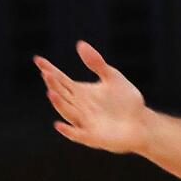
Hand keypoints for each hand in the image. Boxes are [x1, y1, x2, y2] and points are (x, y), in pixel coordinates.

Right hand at [34, 40, 148, 153]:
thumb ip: (96, 63)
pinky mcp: (93, 136)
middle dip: (53, 84)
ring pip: (67, 111)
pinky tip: (59, 125)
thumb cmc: (125, 100)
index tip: (38, 59)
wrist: (142, 122)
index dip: (49, 70)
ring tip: (51, 92)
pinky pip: (78, 134)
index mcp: (81, 92)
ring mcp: (84, 121)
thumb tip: (80, 44)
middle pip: (61, 94)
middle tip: (46, 73)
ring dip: (59, 103)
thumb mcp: (112, 77)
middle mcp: (78, 106)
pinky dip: (68, 131)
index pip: (61, 80)